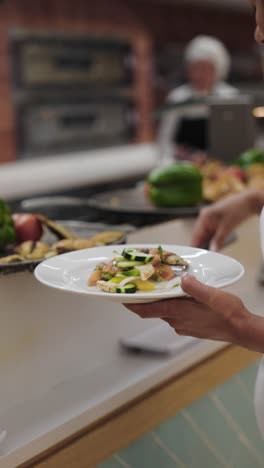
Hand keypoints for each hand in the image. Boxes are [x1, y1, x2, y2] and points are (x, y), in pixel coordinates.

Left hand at [124, 274, 262, 350]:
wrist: (241, 330)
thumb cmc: (229, 314)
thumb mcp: (213, 295)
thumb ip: (195, 287)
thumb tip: (182, 279)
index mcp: (178, 312)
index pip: (147, 310)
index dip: (131, 304)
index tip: (120, 298)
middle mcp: (177, 321)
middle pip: (154, 310)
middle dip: (145, 299)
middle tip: (139, 287)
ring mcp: (184, 326)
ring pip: (165, 312)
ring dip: (159, 302)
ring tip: (160, 289)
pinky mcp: (191, 328)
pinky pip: (175, 316)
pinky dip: (171, 307)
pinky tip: (180, 298)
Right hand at [192, 189, 262, 250]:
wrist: (249, 201)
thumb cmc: (237, 209)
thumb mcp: (227, 227)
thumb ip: (218, 240)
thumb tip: (212, 251)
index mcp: (204, 217)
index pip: (196, 235)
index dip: (195, 246)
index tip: (195, 256)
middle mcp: (205, 217)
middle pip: (200, 236)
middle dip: (203, 246)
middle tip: (205, 257)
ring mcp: (211, 219)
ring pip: (207, 236)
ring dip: (209, 244)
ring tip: (211, 254)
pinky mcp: (217, 222)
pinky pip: (212, 233)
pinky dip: (214, 240)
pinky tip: (217, 247)